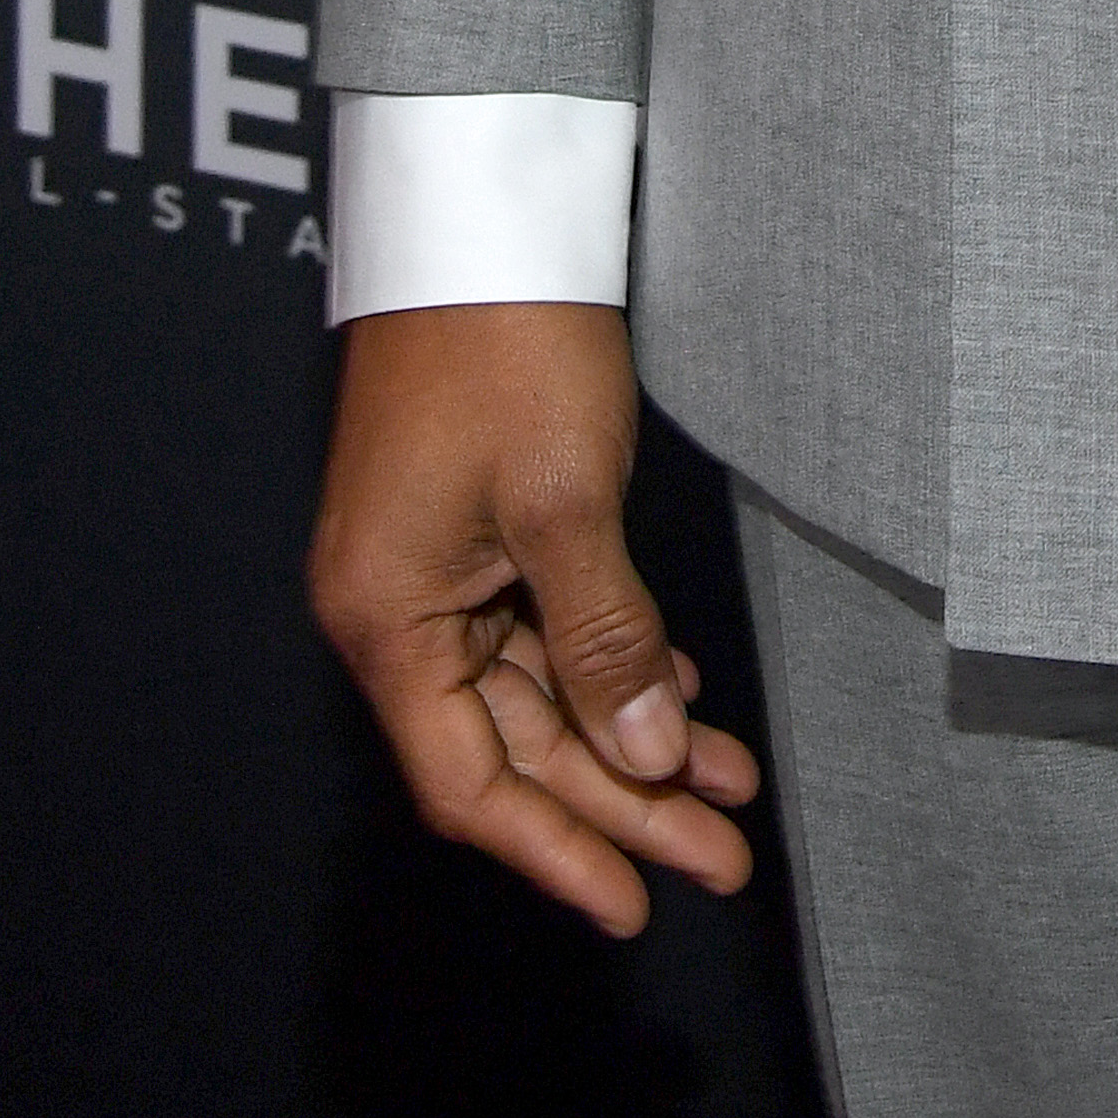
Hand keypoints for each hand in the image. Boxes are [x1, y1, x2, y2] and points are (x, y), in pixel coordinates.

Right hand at [308, 301, 763, 937]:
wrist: (482, 214)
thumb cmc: (505, 345)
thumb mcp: (566, 502)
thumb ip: (604, 640)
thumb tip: (648, 756)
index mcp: (388, 621)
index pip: (472, 785)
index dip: (558, 850)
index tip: (637, 902)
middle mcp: (397, 611)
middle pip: (516, 748)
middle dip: (624, 803)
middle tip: (724, 857)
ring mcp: (433, 568)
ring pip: (540, 691)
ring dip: (633, 737)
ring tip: (729, 787)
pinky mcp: (472, 527)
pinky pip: (542, 629)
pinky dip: (613, 664)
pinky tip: (680, 692)